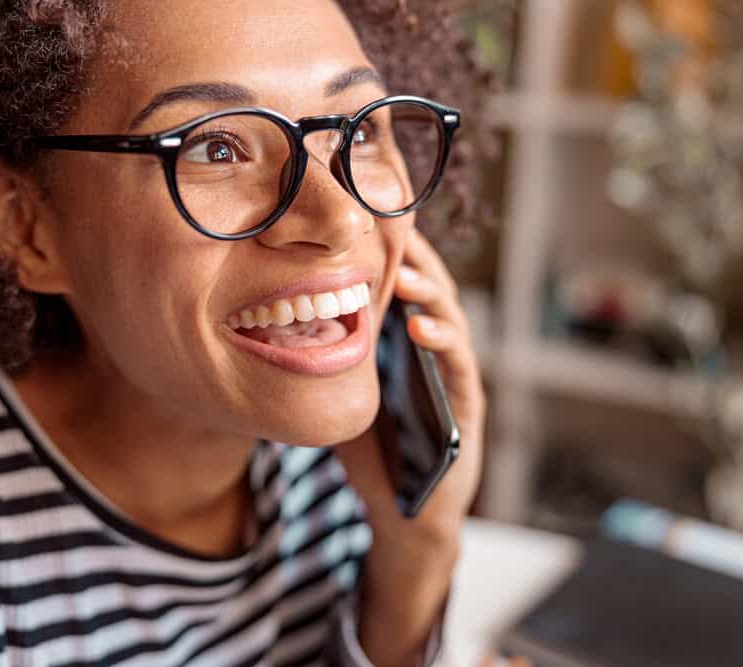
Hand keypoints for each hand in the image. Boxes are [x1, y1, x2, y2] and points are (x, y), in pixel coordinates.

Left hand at [336, 229, 485, 665]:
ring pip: (449, 317)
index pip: (400, 283)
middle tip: (389, 227)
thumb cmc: (371, 451)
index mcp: (404, 340)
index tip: (361, 217)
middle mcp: (434, 348)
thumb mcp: (341, 390)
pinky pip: (458, 365)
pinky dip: (442, 342)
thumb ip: (326, 355)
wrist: (401, 512)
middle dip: (413, 256)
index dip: (386, 249)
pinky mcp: (468, 403)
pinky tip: (419, 329)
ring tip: (404, 274)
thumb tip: (273, 316)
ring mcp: (454, 374)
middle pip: (429, 287)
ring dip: (429, 292)